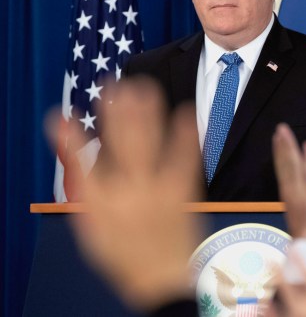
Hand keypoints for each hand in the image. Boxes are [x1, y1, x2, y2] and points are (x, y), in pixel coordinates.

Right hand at [48, 78, 202, 310]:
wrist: (161, 278)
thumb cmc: (124, 253)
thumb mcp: (92, 228)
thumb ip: (85, 189)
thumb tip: (79, 157)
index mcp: (99, 203)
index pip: (80, 163)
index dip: (70, 136)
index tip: (63, 112)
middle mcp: (127, 192)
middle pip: (120, 142)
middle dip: (115, 110)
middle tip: (113, 83)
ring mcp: (157, 190)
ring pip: (150, 143)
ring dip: (145, 113)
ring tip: (142, 86)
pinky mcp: (183, 191)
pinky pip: (186, 157)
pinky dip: (186, 133)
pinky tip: (186, 111)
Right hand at [272, 123, 305, 244]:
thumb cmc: (305, 230)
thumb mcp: (299, 211)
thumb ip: (298, 197)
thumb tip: (294, 193)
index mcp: (288, 192)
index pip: (283, 167)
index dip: (280, 152)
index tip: (277, 138)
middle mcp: (291, 188)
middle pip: (285, 162)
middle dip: (283, 144)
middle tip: (280, 127)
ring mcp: (299, 190)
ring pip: (292, 163)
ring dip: (289, 146)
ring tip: (284, 131)